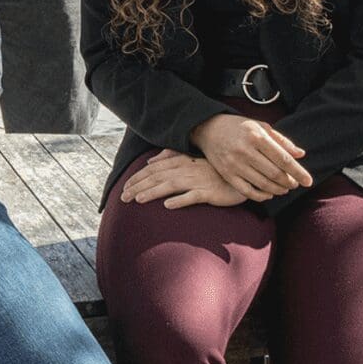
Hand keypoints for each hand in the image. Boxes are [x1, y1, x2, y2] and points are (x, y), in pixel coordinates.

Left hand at [121, 149, 246, 208]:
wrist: (239, 176)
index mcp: (180, 161)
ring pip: (170, 186)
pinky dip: (180, 200)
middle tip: (123, 197)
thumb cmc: (213, 169)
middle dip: (138, 186)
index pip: (153, 169)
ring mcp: (197, 181)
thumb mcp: (191, 159)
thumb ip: (170, 157)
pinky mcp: (209, 193)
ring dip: (153, 192)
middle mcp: (186, 169)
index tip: (124, 187)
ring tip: (138, 200)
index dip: (137, 178)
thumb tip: (149, 161)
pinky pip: (192, 197)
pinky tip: (168, 206)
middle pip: (157, 177)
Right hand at [189, 114, 312, 200]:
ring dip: (279, 189)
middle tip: (295, 184)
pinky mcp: (227, 174)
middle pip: (275, 174)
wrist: (207, 128)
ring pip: (263, 184)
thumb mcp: (260, 126)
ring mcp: (234, 164)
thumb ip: (281, 141)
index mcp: (256, 137)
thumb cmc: (237, 127)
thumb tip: (300, 154)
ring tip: (285, 188)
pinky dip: (262, 196)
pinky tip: (269, 193)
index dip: (298, 172)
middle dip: (290, 182)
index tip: (309, 181)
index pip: (283, 159)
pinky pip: (248, 191)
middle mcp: (245, 151)